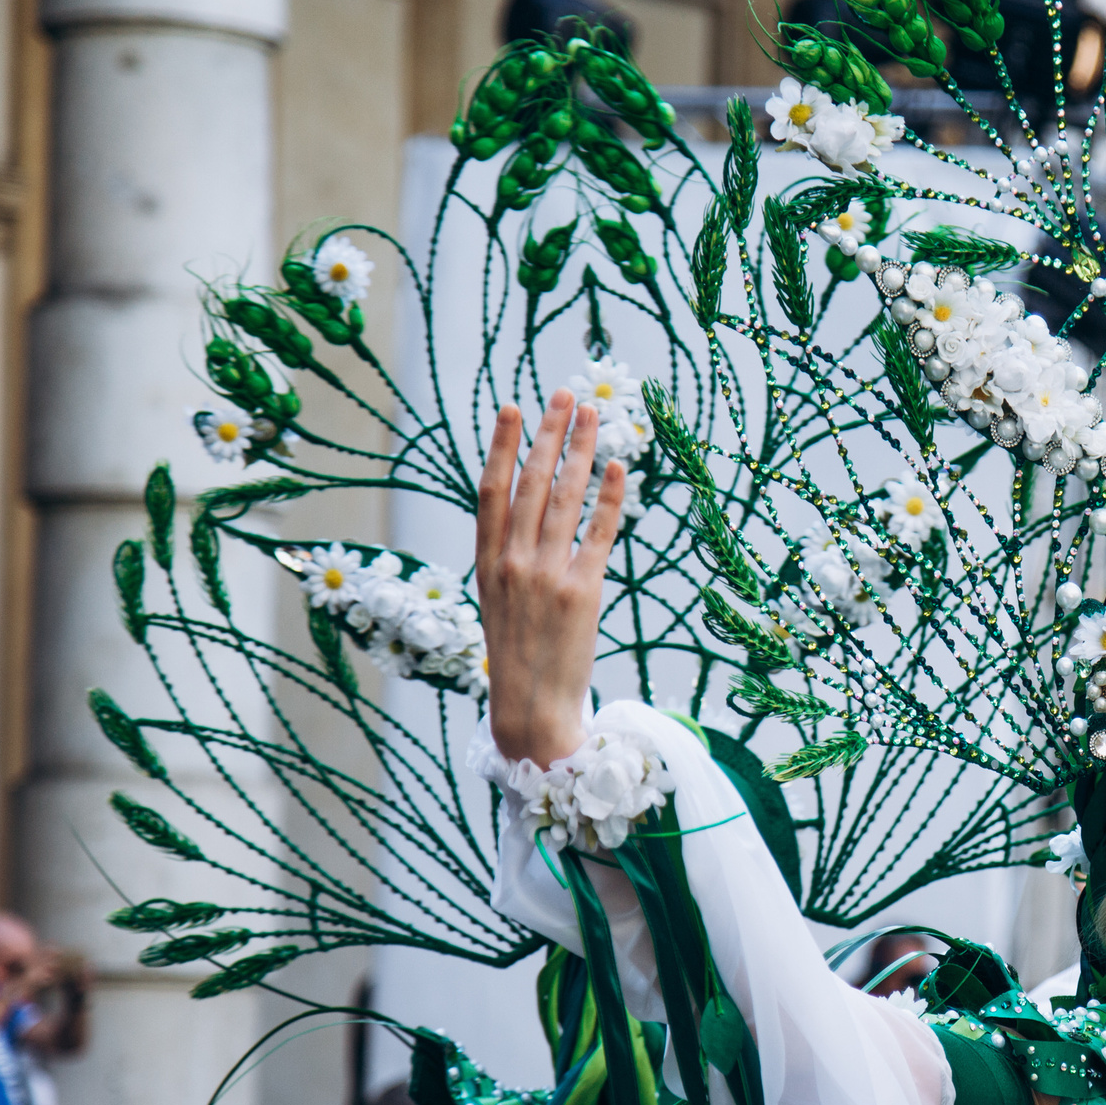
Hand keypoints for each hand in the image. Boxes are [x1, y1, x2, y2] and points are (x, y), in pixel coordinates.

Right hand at [475, 391, 625, 764]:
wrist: (531, 709)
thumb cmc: (518, 656)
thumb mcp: (498, 601)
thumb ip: (508, 558)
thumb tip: (526, 518)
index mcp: (487, 563)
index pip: (492, 491)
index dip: (503, 447)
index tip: (514, 409)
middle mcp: (513, 563)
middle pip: (532, 484)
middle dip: (549, 434)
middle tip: (565, 395)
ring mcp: (547, 576)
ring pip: (565, 499)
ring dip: (580, 452)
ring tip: (593, 416)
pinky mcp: (582, 592)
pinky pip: (598, 534)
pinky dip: (609, 498)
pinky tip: (618, 468)